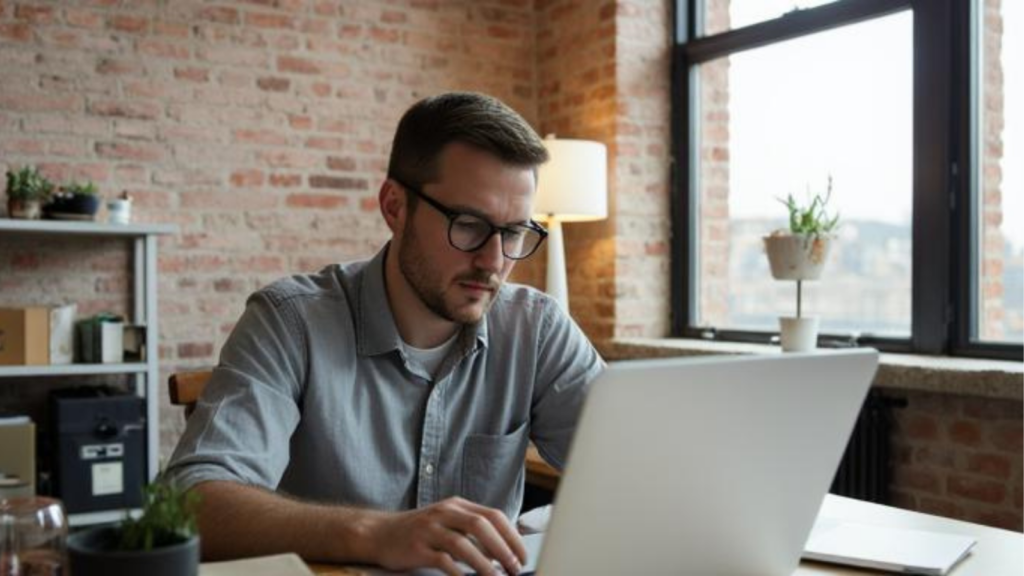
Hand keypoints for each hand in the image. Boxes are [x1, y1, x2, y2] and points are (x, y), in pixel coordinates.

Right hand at [367, 497, 526, 575]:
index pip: (493, 515)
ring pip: (463, 543)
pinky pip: (442, 560)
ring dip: (484, 563)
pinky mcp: (416, 547)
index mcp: (457, 505)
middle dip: (503, 548)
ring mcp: (429, 529)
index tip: (522, 555)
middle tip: (515, 568)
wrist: (379, 533)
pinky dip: (459, 572)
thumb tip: (504, 552)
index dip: (512, 536)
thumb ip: (472, 532)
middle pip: (481, 525)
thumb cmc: (420, 532)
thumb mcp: (448, 522)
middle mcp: (445, 512)